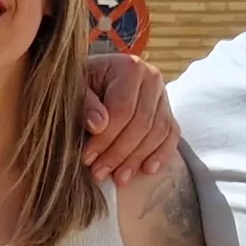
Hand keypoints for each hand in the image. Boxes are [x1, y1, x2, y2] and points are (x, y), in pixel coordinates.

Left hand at [78, 52, 179, 180]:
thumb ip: (84, 103)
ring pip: (158, 132)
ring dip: (137, 159)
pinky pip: (171, 135)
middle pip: (142, 123)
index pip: (123, 110)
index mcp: (129, 67)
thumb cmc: (80, 84)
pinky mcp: (167, 111)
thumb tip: (98, 125)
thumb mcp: (74, 89)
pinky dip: (161, 154)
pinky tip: (147, 170)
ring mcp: (163, 95)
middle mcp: (152, 78)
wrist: (92, 78)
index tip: (87, 158)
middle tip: (99, 173)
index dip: (105, 138)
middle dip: (119, 153)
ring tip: (118, 178)